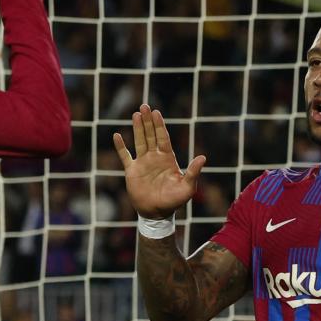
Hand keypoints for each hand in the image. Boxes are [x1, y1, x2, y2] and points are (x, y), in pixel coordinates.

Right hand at [113, 104, 205, 218]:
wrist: (156, 214)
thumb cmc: (174, 202)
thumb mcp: (187, 187)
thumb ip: (193, 172)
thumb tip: (203, 157)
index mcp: (168, 159)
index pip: (163, 138)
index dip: (160, 125)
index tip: (156, 112)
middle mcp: (155, 158)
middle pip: (151, 135)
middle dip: (148, 121)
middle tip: (145, 106)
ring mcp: (143, 163)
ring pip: (139, 141)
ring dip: (137, 128)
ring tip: (136, 114)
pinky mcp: (132, 171)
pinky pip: (125, 156)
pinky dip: (121, 147)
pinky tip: (117, 136)